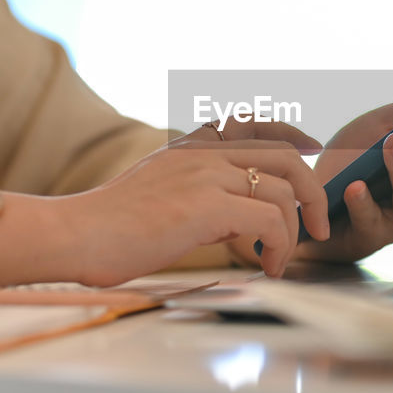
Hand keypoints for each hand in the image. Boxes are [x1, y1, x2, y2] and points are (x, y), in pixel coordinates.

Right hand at [62, 124, 329, 283]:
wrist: (75, 234)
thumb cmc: (109, 226)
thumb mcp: (160, 191)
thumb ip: (201, 192)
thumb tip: (236, 217)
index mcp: (193, 147)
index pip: (258, 126)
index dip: (296, 139)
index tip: (316, 156)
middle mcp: (205, 153)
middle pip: (286, 158)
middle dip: (313, 192)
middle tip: (317, 227)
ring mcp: (207, 175)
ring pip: (284, 193)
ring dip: (293, 234)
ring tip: (278, 260)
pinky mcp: (207, 205)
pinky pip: (270, 220)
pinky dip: (280, 246)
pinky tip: (265, 265)